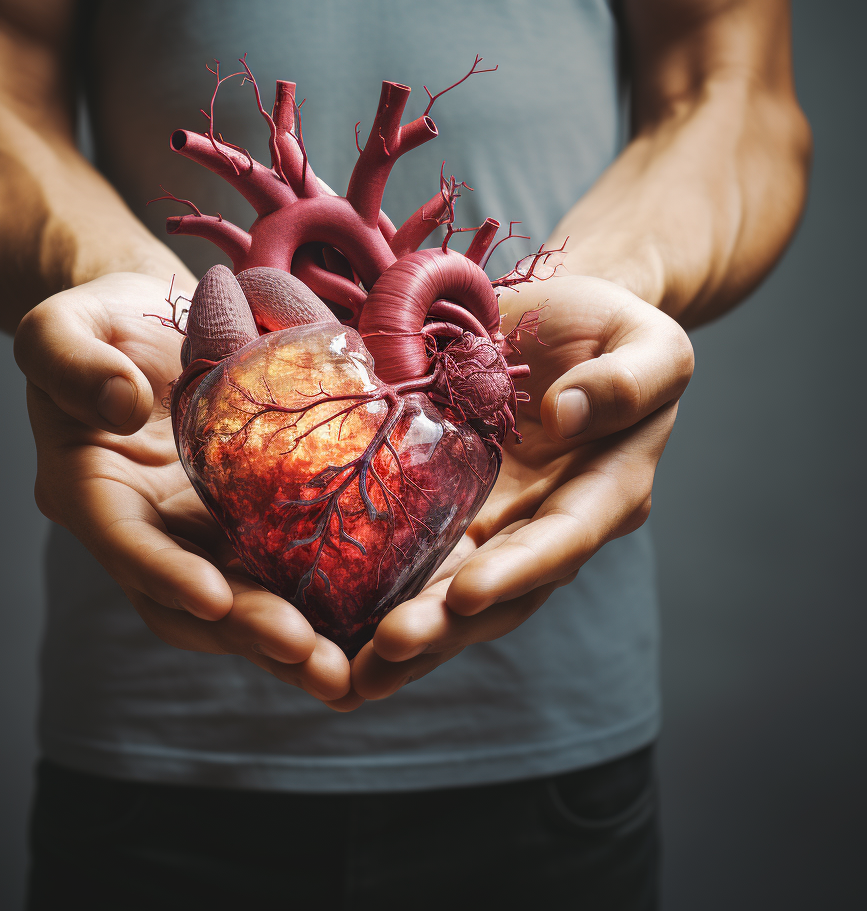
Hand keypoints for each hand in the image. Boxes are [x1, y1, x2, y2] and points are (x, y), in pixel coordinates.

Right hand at [14, 272, 359, 708]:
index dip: (167, 575)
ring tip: (347, 670)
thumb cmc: (99, 321)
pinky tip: (369, 614)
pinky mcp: (242, 516)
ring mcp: (197, 528)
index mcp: (89, 490)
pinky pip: (278, 562)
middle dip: (248, 633)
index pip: (126, 544)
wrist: (153, 321)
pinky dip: (315, 595)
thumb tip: (121, 405)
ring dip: (289, 638)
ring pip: (241, 598)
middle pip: (191, 599)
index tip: (216, 599)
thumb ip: (73, 362)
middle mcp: (145, 527)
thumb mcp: (61, 328)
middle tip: (314, 663)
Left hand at [351, 273, 693, 697]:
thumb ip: (628, 379)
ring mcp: (498, 518)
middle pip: (502, 589)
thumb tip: (565, 417)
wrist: (555, 315)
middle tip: (388, 652)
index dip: (517, 572)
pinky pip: (418, 551)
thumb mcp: (649, 342)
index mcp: (607, 489)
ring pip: (453, 588)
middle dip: (447, 626)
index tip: (465, 595)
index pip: (563, 539)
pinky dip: (381, 588)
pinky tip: (334, 620)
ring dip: (408, 631)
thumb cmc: (609, 326)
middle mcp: (550, 519)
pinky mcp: (453, 503)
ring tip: (351, 669)